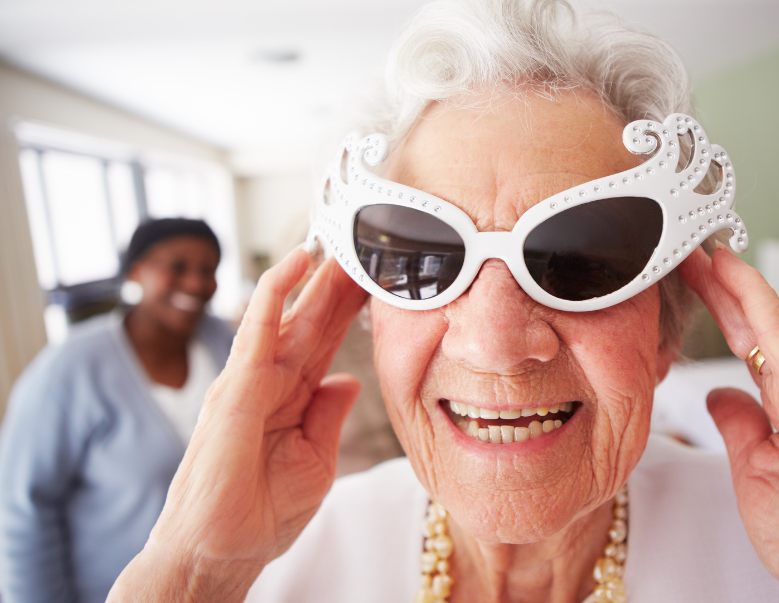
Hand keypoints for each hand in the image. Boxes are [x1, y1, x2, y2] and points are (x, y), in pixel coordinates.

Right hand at [108, 250, 368, 601]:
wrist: (222, 553)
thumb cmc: (262, 514)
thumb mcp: (315, 461)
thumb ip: (328, 417)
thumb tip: (347, 381)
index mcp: (294, 396)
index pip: (327, 339)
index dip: (351, 306)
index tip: (379, 275)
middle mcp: (271, 379)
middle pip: (313, 318)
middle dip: (340, 282)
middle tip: (368, 243)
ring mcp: (251, 379)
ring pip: (288, 313)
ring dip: (316, 275)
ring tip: (343, 238)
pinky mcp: (236, 387)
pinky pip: (258, 329)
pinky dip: (276, 292)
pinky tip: (298, 262)